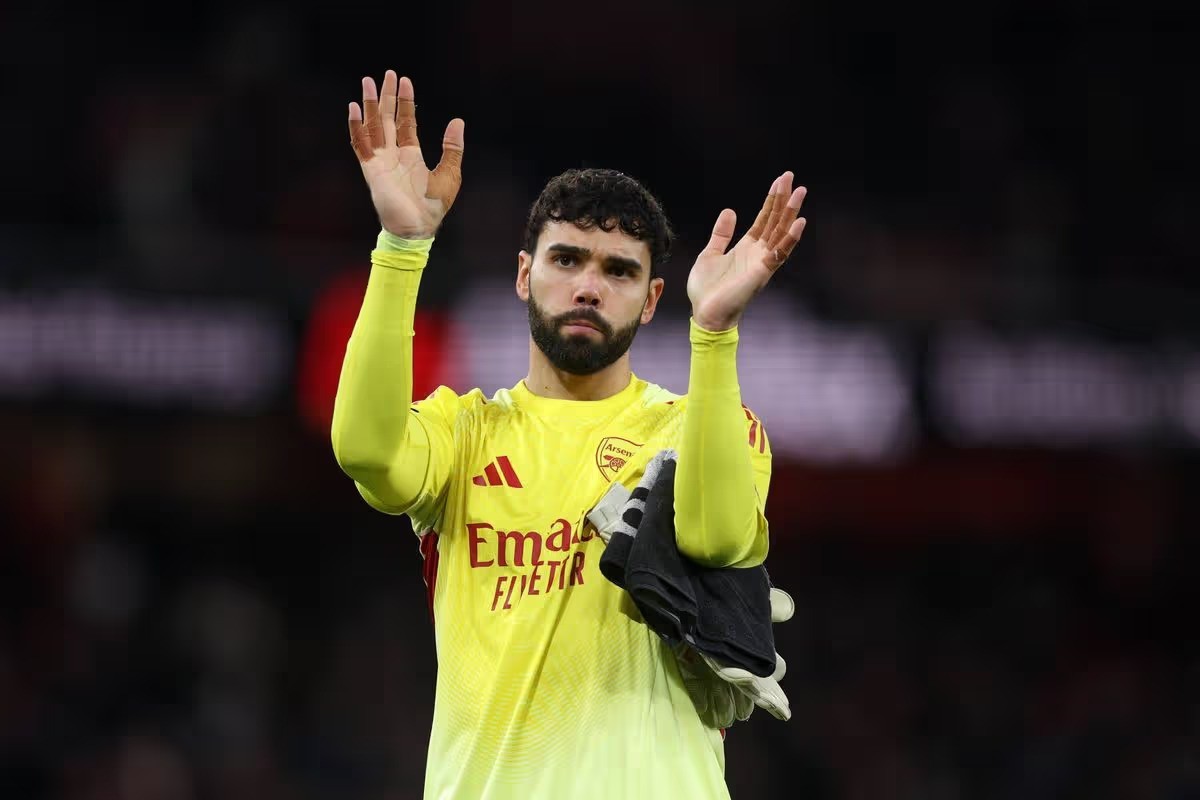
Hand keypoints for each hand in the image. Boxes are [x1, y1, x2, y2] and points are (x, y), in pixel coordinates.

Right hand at [348, 70, 464, 238]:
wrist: (418, 228)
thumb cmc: (433, 207)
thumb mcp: (450, 174)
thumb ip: (452, 148)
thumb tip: (458, 121)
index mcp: (411, 154)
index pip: (405, 122)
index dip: (405, 102)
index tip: (405, 81)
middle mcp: (394, 154)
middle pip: (387, 118)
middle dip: (386, 96)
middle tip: (386, 74)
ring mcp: (381, 160)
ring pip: (373, 126)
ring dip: (370, 104)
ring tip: (367, 82)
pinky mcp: (372, 170)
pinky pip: (361, 144)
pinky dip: (357, 127)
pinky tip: (354, 109)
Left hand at [687, 173, 806, 330]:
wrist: (705, 314)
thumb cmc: (707, 290)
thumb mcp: (710, 254)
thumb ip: (721, 234)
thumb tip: (730, 211)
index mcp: (746, 247)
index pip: (764, 219)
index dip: (772, 199)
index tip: (781, 180)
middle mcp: (758, 253)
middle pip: (775, 221)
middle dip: (783, 199)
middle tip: (792, 178)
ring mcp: (761, 263)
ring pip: (780, 233)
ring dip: (790, 213)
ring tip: (800, 192)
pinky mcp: (761, 273)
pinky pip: (779, 254)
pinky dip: (790, 239)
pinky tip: (799, 223)